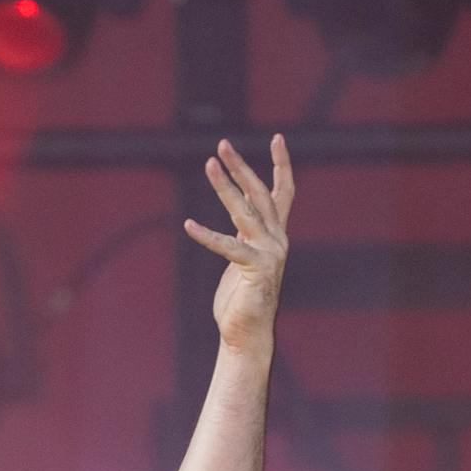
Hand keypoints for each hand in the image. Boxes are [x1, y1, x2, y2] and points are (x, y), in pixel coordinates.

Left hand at [183, 135, 291, 350]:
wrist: (247, 332)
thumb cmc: (242, 296)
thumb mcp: (243, 254)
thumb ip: (245, 231)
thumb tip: (238, 205)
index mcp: (276, 234)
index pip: (282, 192)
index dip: (281, 165)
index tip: (278, 137)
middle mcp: (277, 240)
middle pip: (260, 193)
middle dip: (241, 167)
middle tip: (222, 144)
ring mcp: (270, 254)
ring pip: (244, 212)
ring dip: (225, 186)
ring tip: (209, 164)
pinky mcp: (255, 269)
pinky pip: (227, 246)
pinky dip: (206, 236)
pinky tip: (188, 225)